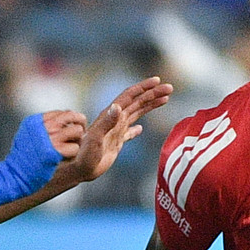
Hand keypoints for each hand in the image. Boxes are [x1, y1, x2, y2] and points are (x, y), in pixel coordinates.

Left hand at [48, 76, 173, 191]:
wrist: (79, 168)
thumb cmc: (84, 154)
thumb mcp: (96, 138)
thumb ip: (107, 122)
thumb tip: (118, 106)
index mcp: (110, 115)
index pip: (130, 96)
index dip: (143, 87)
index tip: (158, 81)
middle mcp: (114, 119)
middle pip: (137, 102)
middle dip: (153, 94)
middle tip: (170, 88)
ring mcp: (116, 130)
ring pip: (136, 113)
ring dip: (150, 105)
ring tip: (165, 99)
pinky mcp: (116, 142)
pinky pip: (129, 132)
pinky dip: (136, 129)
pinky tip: (141, 129)